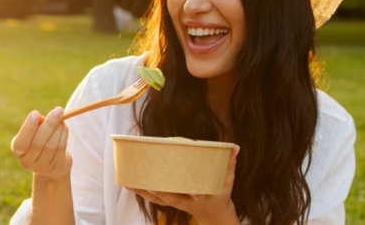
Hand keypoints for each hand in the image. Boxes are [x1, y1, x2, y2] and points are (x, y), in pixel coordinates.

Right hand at [10, 107, 71, 178]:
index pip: (20, 143)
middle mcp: (27, 162)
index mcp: (17, 151)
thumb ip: (37, 125)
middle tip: (58, 110)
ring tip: (61, 119)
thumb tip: (42, 118)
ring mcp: (42, 167)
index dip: (28, 128)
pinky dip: (64, 134)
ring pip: (51, 145)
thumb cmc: (39, 141)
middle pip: (38, 143)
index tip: (36, 113)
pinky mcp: (56, 167)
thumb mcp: (35, 133)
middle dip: (49, 124)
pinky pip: (61, 148)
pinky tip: (64, 127)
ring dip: (58, 129)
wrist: (51, 164)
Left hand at [126, 145, 240, 224]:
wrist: (215, 217)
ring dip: (143, 192)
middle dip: (158, 190)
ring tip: (129, 183)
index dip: (189, 190)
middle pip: (170, 197)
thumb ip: (230, 164)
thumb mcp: (227, 182)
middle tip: (145, 181)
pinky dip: (142, 192)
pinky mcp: (170, 202)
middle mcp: (186, 202)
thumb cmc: (220, 196)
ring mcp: (177, 203)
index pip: (194, 192)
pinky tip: (130, 185)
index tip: (184, 187)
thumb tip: (235, 146)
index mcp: (201, 196)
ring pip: (158, 199)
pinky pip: (154, 198)